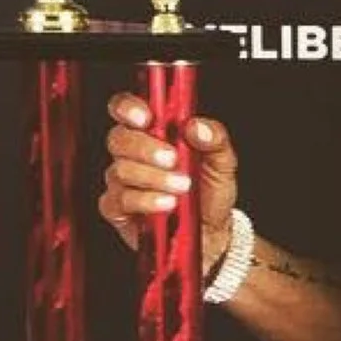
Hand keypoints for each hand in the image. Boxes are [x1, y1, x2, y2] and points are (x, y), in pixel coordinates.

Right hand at [100, 91, 238, 276]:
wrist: (212, 232)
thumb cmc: (210, 191)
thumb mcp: (222, 161)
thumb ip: (215, 138)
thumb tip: (196, 127)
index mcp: (153, 132)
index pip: (127, 109)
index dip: (128, 108)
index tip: (145, 118)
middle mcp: (132, 154)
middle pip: (118, 138)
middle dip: (145, 148)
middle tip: (173, 159)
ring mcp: (122, 182)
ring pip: (120, 170)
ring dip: (153, 178)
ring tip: (181, 187)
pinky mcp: (118, 210)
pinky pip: (119, 200)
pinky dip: (145, 201)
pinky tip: (166, 204)